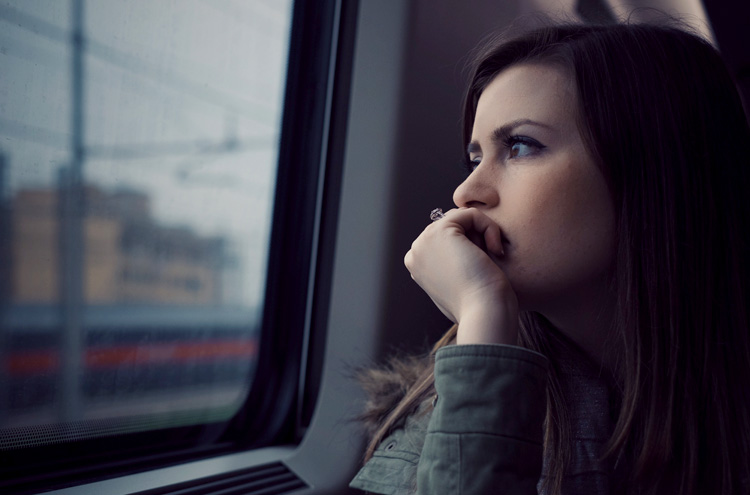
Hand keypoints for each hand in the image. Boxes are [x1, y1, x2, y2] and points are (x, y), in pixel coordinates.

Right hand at [404, 208, 518, 344]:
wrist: (483, 313)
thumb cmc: (479, 307)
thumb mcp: (459, 287)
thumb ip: (453, 269)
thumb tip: (460, 258)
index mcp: (417, 265)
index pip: (448, 239)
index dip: (471, 247)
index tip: (481, 271)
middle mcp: (416, 252)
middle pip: (455, 227)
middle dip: (476, 239)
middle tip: (486, 265)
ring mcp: (424, 240)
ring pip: (463, 219)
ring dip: (483, 233)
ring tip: (491, 257)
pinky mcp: (440, 231)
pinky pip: (471, 214)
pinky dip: (489, 228)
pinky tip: (495, 250)